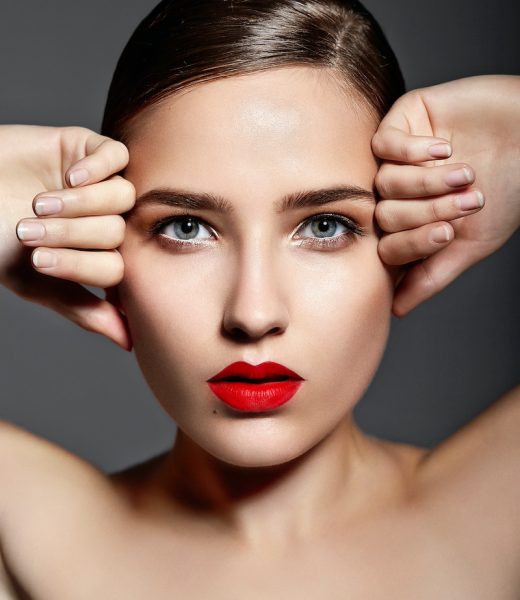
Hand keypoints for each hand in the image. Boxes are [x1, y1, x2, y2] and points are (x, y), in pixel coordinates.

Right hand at [0, 125, 134, 349]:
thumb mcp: (36, 280)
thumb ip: (83, 309)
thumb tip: (130, 341)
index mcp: (95, 254)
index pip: (116, 269)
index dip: (81, 266)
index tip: (38, 261)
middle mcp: (104, 220)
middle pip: (118, 233)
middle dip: (71, 234)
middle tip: (29, 230)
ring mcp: (100, 184)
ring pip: (122, 197)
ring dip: (79, 204)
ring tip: (39, 203)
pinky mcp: (89, 149)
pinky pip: (118, 156)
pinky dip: (97, 169)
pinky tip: (69, 177)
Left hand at [371, 75, 519, 315]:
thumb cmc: (508, 190)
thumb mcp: (471, 242)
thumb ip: (431, 275)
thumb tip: (396, 310)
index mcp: (412, 222)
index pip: (388, 246)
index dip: (415, 243)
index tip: (449, 233)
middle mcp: (399, 193)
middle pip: (385, 216)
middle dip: (429, 211)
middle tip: (468, 200)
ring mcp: (397, 157)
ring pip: (385, 182)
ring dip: (428, 182)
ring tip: (466, 173)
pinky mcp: (402, 121)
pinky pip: (383, 144)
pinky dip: (413, 151)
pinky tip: (445, 148)